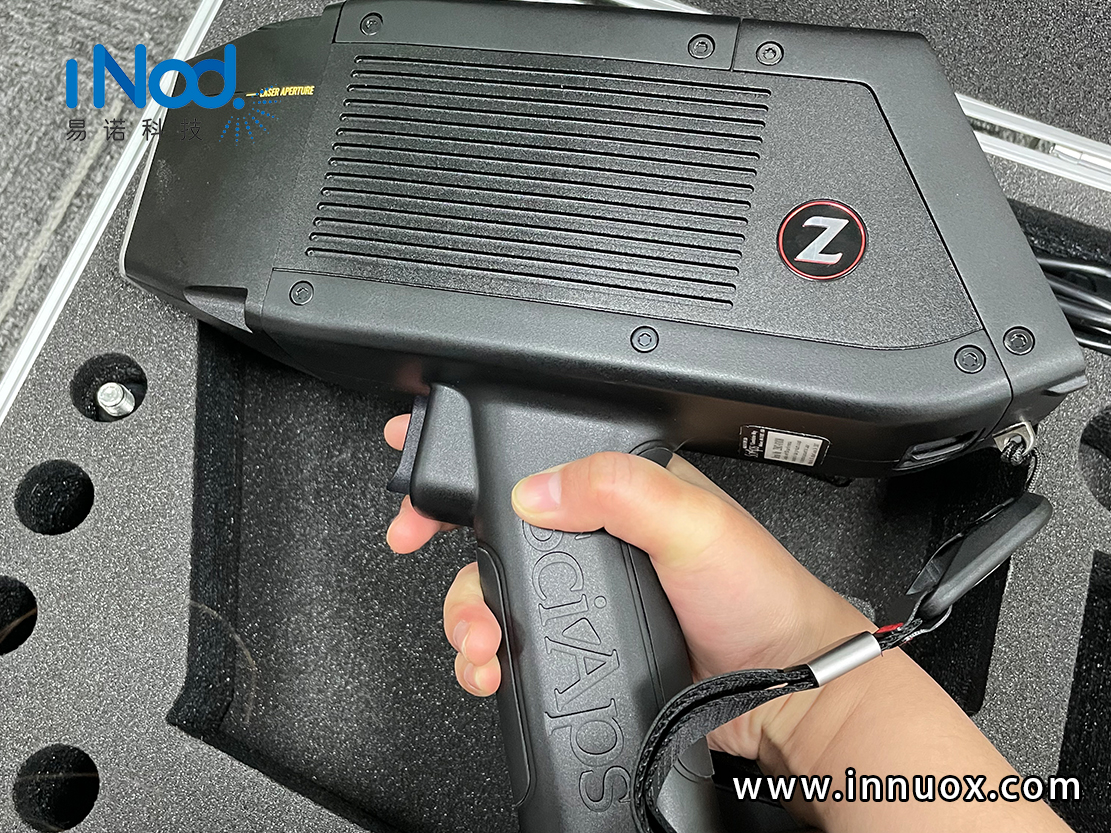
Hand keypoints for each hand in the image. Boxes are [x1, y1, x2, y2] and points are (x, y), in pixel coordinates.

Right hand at [383, 414, 869, 758]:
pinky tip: (491, 665)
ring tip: (475, 635)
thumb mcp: (691, 520)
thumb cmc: (757, 592)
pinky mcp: (581, 644)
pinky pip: (514, 642)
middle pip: (493, 529)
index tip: (419, 460)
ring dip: (465, 610)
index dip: (468, 458)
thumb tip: (537, 489)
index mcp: (616, 489)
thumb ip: (617, 489)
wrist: (779, 684)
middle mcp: (593, 536)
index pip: (530, 459)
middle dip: (445, 540)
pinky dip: (486, 653)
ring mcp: (583, 594)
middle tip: (411, 543)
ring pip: (494, 589)